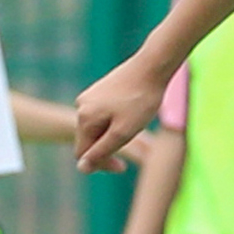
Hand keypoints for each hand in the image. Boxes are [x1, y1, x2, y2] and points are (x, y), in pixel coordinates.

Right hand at [74, 58, 166, 172]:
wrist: (152, 66)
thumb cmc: (140, 101)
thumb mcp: (122, 133)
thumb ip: (101, 151)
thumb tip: (81, 168)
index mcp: (84, 118)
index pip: (83, 154)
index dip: (101, 164)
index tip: (123, 167)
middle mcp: (81, 105)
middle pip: (89, 140)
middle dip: (108, 148)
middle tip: (134, 142)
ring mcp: (90, 96)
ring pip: (98, 127)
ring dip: (113, 134)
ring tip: (136, 124)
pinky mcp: (101, 89)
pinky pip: (103, 114)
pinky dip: (116, 121)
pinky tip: (134, 113)